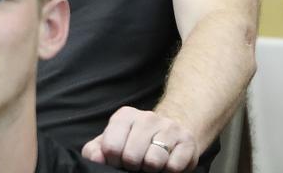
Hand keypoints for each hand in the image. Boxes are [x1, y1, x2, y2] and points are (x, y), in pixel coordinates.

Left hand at [82, 106, 198, 171]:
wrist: (171, 132)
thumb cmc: (135, 141)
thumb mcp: (112, 141)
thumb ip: (95, 150)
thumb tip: (97, 158)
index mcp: (125, 116)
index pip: (111, 147)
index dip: (113, 161)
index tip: (119, 161)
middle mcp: (147, 117)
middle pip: (131, 156)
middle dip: (132, 167)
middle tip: (137, 164)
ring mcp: (169, 127)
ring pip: (154, 161)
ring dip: (151, 169)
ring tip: (151, 164)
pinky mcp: (187, 141)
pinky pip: (174, 166)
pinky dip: (168, 171)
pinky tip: (167, 164)